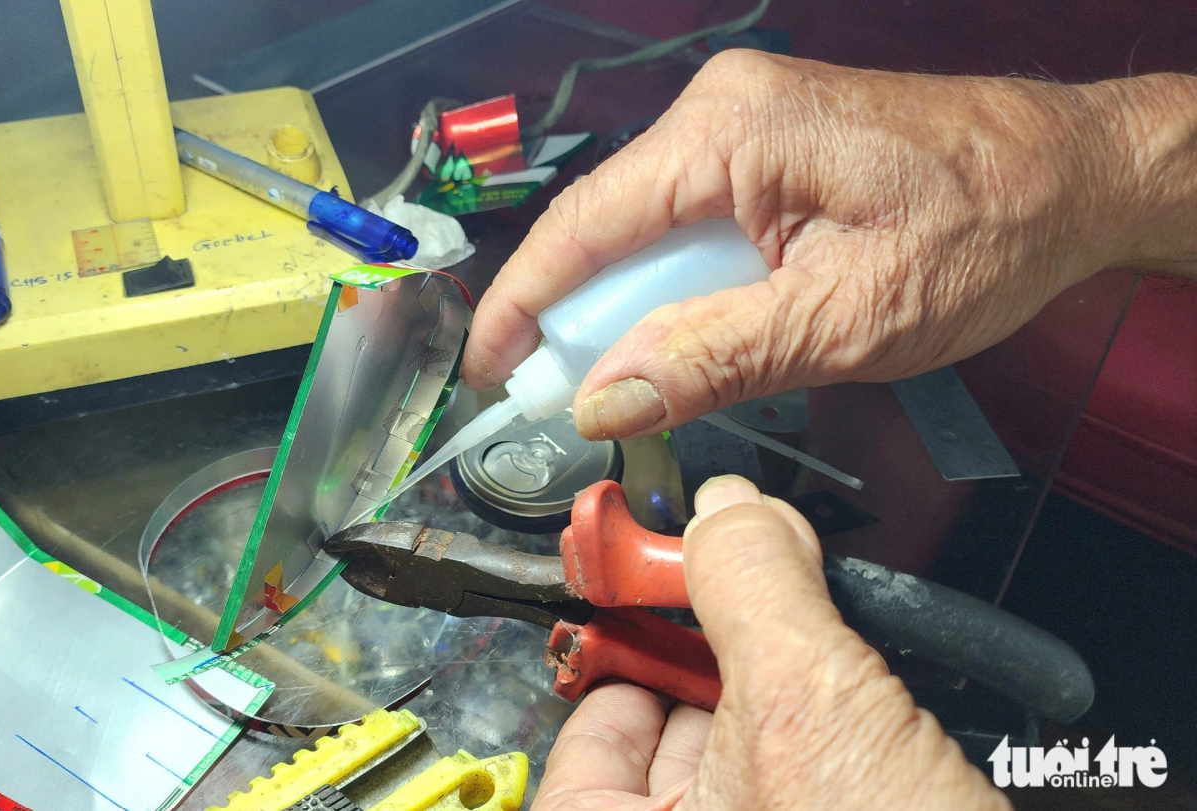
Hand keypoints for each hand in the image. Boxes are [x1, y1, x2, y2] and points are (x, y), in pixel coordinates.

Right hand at [463, 52, 1196, 438]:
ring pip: (648, 230)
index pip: (584, 225)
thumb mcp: (841, 319)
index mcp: (729, 134)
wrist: (1070, 177)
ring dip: (636, 309)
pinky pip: (693, 222)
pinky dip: (682, 285)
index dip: (522, 305)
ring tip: (638, 381)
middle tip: (560, 401)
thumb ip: (712, 356)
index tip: (486, 371)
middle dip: (579, 319)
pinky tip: (698, 334)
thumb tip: (604, 396)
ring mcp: (745, 124)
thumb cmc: (981, 232)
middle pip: (607, 228)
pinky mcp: (769, 149)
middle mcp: (723, 113)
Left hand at [533, 475, 1007, 810]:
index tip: (670, 581)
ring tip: (827, 634)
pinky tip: (876, 698)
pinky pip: (814, 775)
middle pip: (676, 729)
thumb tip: (728, 510)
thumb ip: (755, 593)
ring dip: (794, 681)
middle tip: (759, 584)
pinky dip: (840, 725)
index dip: (630, 640)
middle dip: (724, 649)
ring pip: (758, 750)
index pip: (591, 729)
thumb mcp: (810, 713)